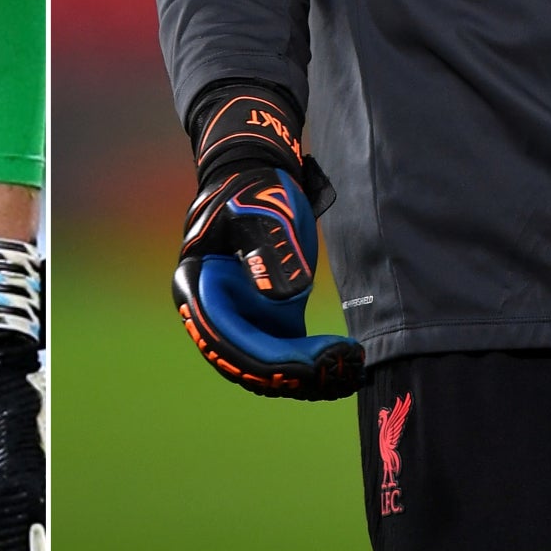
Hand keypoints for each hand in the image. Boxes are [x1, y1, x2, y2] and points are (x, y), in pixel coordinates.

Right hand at [172, 85, 363, 399]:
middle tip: (342, 366)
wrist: (261, 173)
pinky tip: (349, 366)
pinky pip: (288, 355)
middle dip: (294, 374)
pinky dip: (316, 366)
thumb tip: (283, 298)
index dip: (264, 359)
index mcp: (197, 283)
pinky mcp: (267, 320)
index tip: (309, 362)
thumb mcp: (259, 208)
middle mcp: (213, 310)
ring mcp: (240, 318)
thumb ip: (267, 247)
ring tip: (353, 368)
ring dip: (309, 377)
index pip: (223, 338)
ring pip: (269, 368)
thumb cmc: (253, 186)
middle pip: (247, 362)